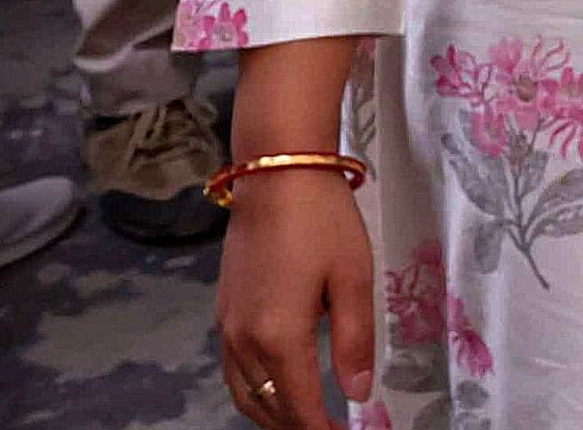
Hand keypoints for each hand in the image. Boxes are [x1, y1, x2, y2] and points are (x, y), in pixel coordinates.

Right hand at [215, 167, 373, 427]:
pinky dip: (255, 393)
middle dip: (296, 427)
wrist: (276, 177)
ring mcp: (226, 328)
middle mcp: (244, 341)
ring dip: (272, 415)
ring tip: (307, 420)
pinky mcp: (222, 313)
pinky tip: (279, 388)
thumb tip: (361, 393)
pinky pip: (234, 372)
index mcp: (279, 336)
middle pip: (266, 408)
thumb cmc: (322, 223)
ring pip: (244, 395)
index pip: (299, 406)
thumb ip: (356, 341)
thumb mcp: (354, 279)